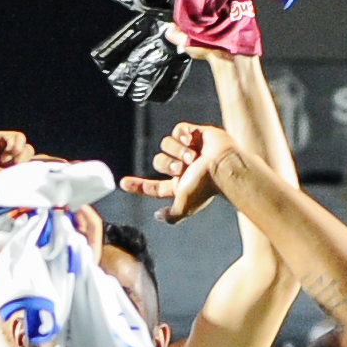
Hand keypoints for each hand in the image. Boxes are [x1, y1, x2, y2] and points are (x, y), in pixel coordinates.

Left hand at [121, 122, 236, 223]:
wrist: (224, 166)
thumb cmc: (205, 187)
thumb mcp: (185, 206)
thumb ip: (172, 215)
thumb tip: (157, 216)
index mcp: (179, 184)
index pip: (154, 186)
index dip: (139, 185)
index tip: (123, 183)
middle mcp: (182, 167)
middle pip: (158, 161)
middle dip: (167, 163)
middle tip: (181, 167)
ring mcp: (188, 149)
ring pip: (166, 144)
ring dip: (176, 150)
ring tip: (192, 155)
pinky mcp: (195, 134)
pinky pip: (178, 130)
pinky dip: (182, 135)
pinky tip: (191, 140)